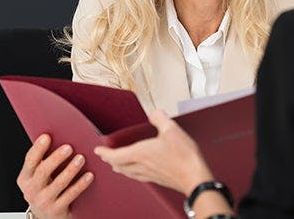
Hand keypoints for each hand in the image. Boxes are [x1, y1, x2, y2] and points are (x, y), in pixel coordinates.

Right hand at [16, 134, 94, 218]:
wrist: (47, 216)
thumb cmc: (46, 189)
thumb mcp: (39, 177)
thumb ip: (44, 160)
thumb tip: (60, 136)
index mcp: (25, 178)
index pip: (30, 160)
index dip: (37, 148)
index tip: (46, 136)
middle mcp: (31, 190)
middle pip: (43, 171)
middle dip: (56, 158)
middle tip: (69, 147)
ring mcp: (43, 201)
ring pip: (58, 183)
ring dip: (71, 170)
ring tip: (81, 158)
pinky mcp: (56, 210)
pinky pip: (70, 195)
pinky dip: (80, 184)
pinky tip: (89, 175)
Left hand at [94, 110, 211, 194]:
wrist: (194, 177)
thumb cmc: (183, 156)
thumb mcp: (171, 129)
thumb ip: (160, 118)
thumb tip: (154, 113)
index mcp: (140, 154)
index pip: (115, 155)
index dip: (105, 152)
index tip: (98, 150)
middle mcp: (141, 166)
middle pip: (119, 165)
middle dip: (110, 160)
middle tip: (105, 156)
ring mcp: (149, 175)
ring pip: (127, 172)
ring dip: (119, 167)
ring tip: (116, 165)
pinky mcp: (158, 179)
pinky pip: (138, 176)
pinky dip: (131, 172)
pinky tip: (138, 171)